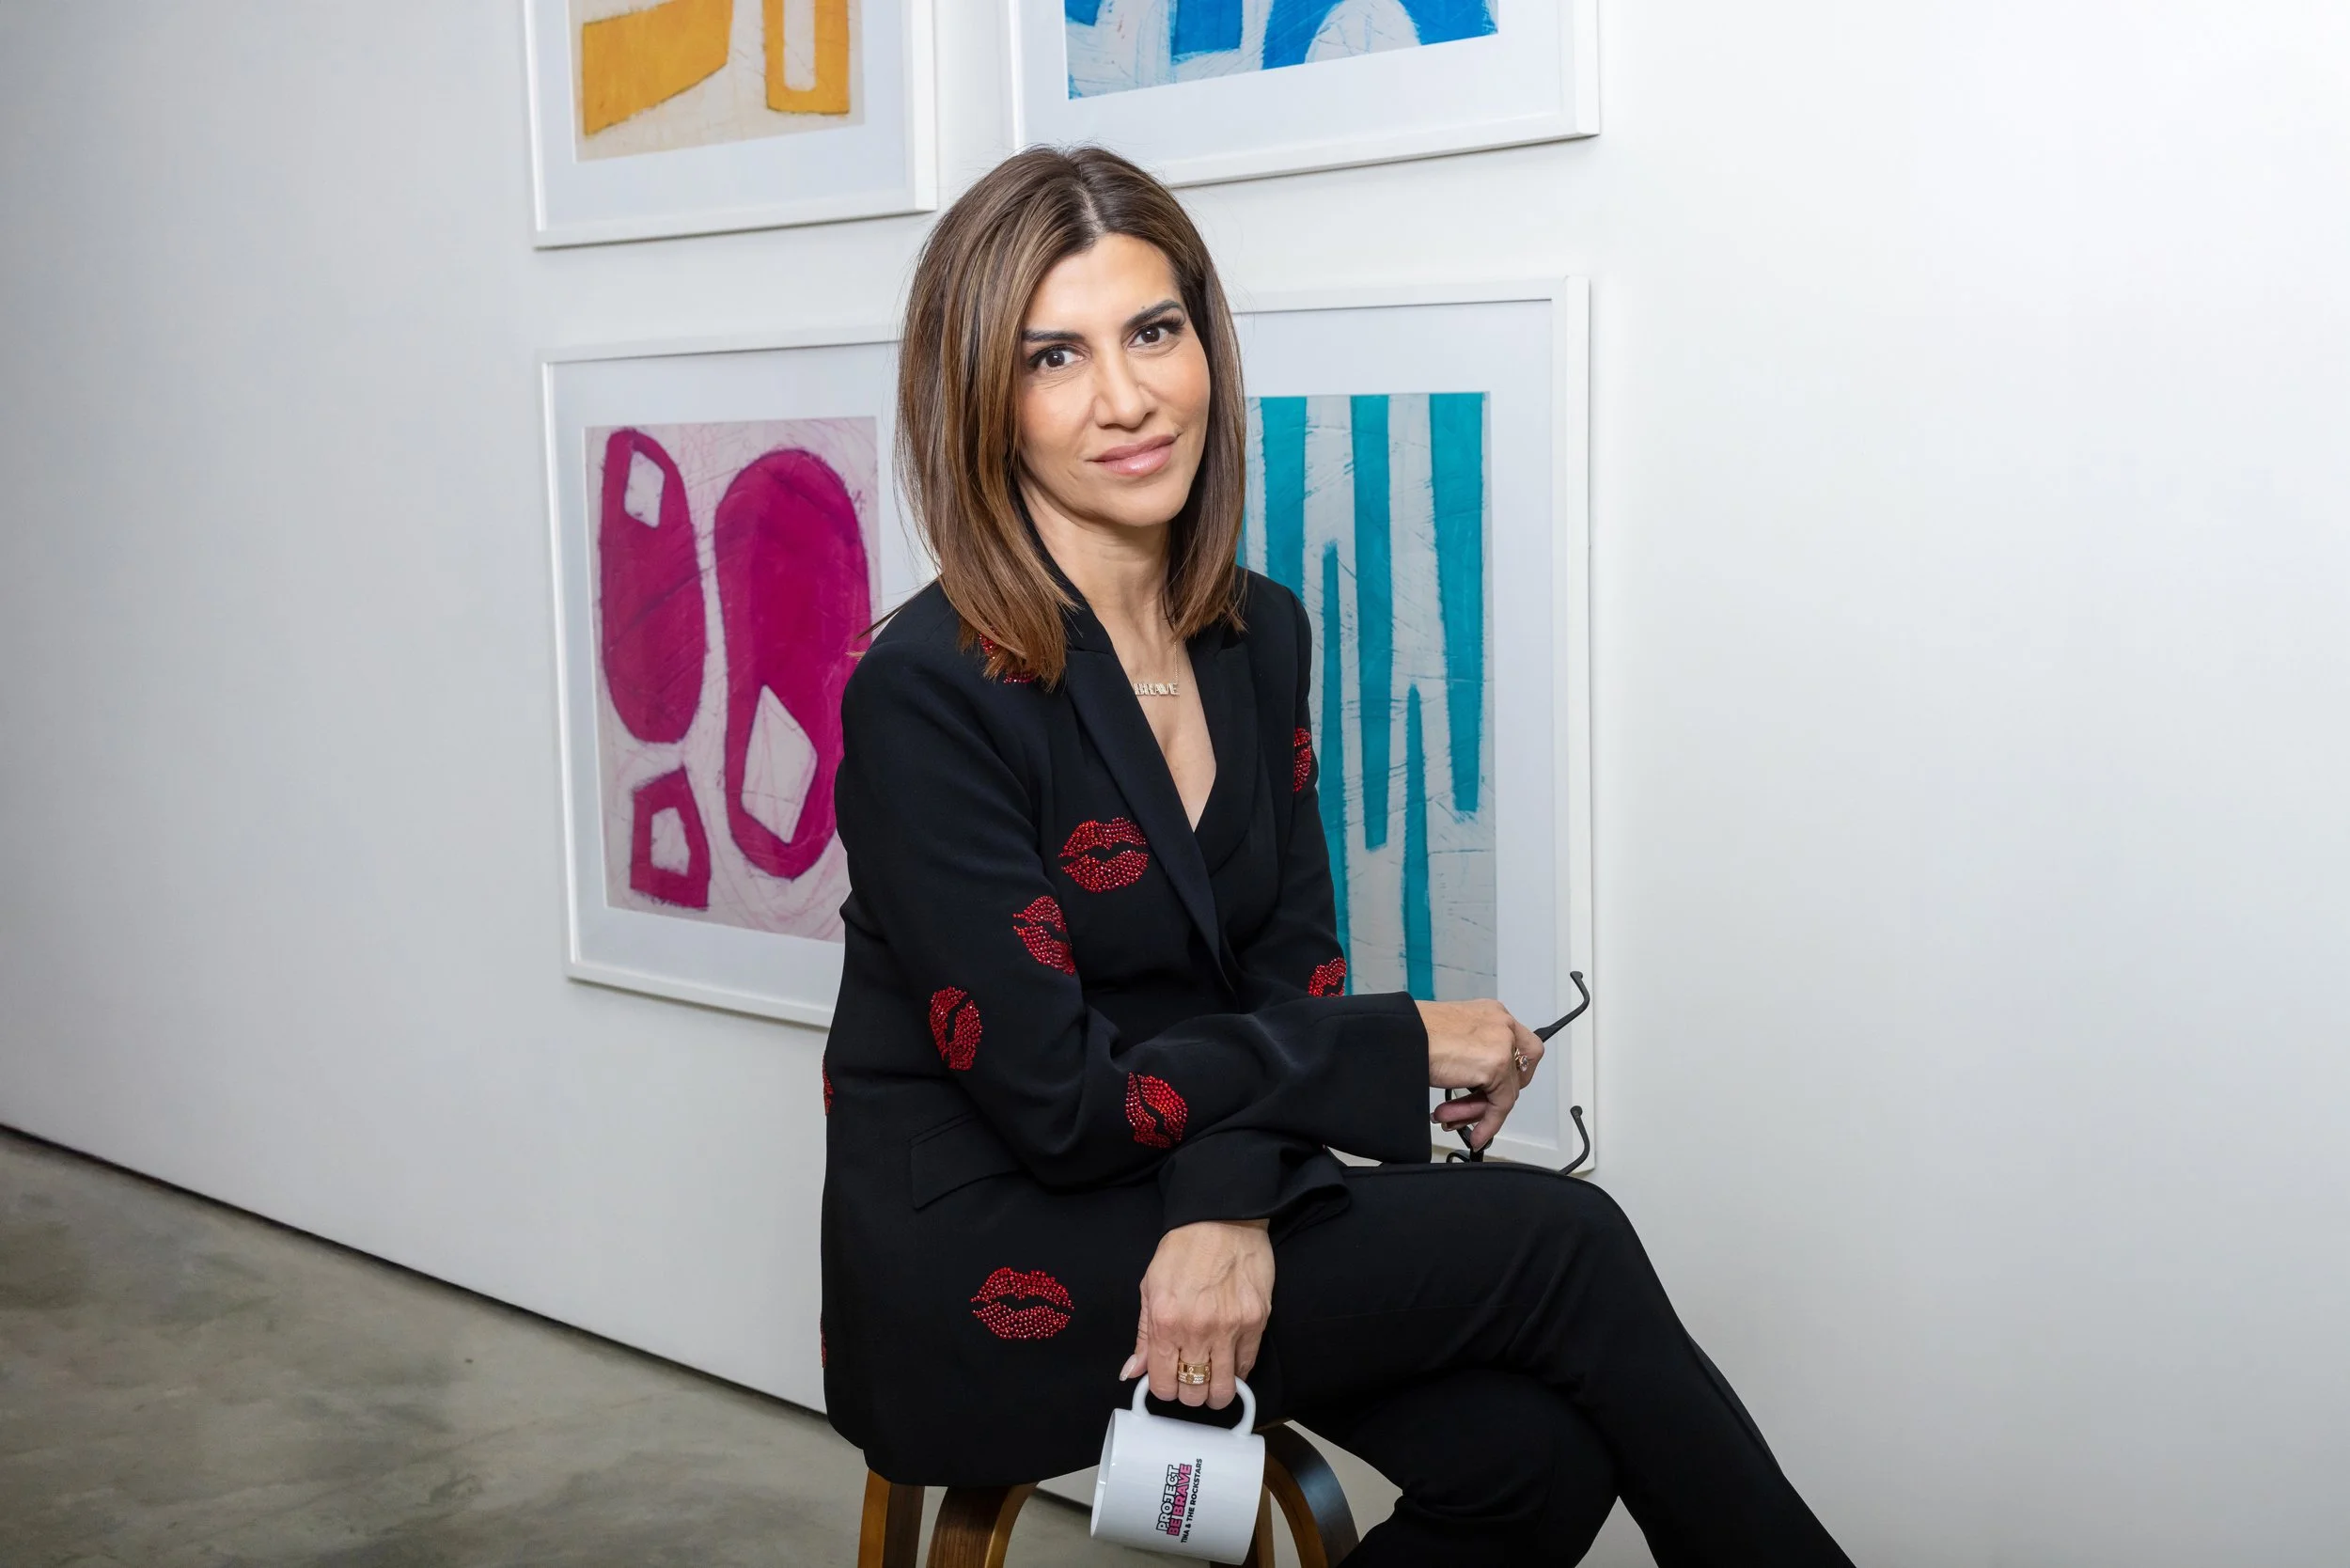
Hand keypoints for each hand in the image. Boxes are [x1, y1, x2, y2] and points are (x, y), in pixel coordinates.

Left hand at [1119, 1219, 1273, 1410]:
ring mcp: (1230, 1328)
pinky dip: (1237, 1371)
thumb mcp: (1150, 1287)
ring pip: (1224, 1389)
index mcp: (1165, 1322)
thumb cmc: (1184, 1249)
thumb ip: (1143, 1335)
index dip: (1163, 1390)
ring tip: (1212, 1380)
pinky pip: (1247, 1366)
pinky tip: (1229, 1361)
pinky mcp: (1257, 1322)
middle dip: (1190, 1394)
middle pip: (1193, 1394)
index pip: (1162, 1384)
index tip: (1168, 1383)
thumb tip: (1133, 1371)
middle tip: (1190, 1380)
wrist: (1222, 1219)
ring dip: (1216, 1392)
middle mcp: (1197, 1330)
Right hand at [1418, 998, 1543, 1152]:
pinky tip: (1475, 1134)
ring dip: (1479, 1112)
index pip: (1518, 1047)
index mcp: (1492, 1014)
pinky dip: (1489, 1123)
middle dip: (1497, 1095)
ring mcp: (1502, 1043)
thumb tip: (1479, 1081)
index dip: (1508, 1074)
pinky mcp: (1497, 1064)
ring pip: (1507, 1090)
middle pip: (1519, 1070)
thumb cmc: (1413, 1033)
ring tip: (1452, 1119)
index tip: (1492, 1090)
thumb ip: (1473, 1052)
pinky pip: (1501, 1104)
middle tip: (1473, 1108)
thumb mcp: (1453, 1038)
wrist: (1400, 1036)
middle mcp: (1502, 1024)